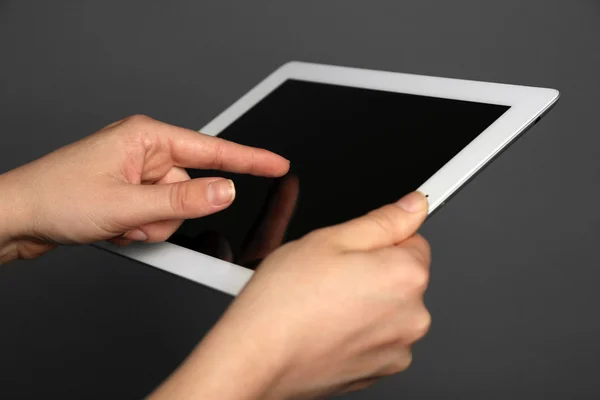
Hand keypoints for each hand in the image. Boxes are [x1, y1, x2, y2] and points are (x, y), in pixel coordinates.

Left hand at [0, 115, 288, 262]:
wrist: (17, 218)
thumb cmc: (56, 198)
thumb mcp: (127, 204)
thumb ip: (184, 200)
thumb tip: (226, 191)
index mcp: (148, 138)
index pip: (213, 150)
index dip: (250, 159)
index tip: (279, 164)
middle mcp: (146, 153)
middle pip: (192, 189)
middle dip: (168, 213)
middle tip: (135, 220)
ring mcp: (138, 174)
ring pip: (176, 209)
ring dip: (152, 225)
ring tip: (118, 224)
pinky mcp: (131, 193)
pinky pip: (158, 216)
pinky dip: (141, 229)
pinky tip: (114, 227)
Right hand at [150, 192, 430, 399]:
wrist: (258, 358)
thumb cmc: (285, 302)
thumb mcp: (330, 239)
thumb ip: (383, 220)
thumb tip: (413, 206)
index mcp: (407, 275)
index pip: (414, 241)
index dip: (378, 240)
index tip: (351, 251)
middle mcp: (413, 316)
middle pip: (402, 278)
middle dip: (374, 271)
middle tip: (331, 276)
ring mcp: (398, 349)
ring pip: (389, 310)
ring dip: (367, 303)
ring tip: (325, 304)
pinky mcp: (380, 372)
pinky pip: (378, 339)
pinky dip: (359, 332)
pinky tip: (327, 327)